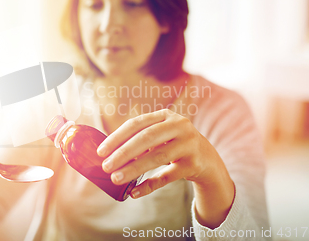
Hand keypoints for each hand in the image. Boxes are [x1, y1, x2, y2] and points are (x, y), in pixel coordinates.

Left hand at [97, 108, 234, 227]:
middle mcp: (179, 126)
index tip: (101, 151)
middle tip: (106, 166)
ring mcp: (189, 144)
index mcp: (165, 116)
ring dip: (133, 169)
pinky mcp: (194, 164)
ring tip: (116, 178)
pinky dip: (150, 185)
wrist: (207, 159)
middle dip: (123, 153)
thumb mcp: (160, 136)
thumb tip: (108, 154)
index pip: (136, 124)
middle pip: (146, 138)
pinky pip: (167, 176)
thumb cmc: (174, 145)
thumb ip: (139, 140)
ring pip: (157, 157)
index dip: (116, 137)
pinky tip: (135, 192)